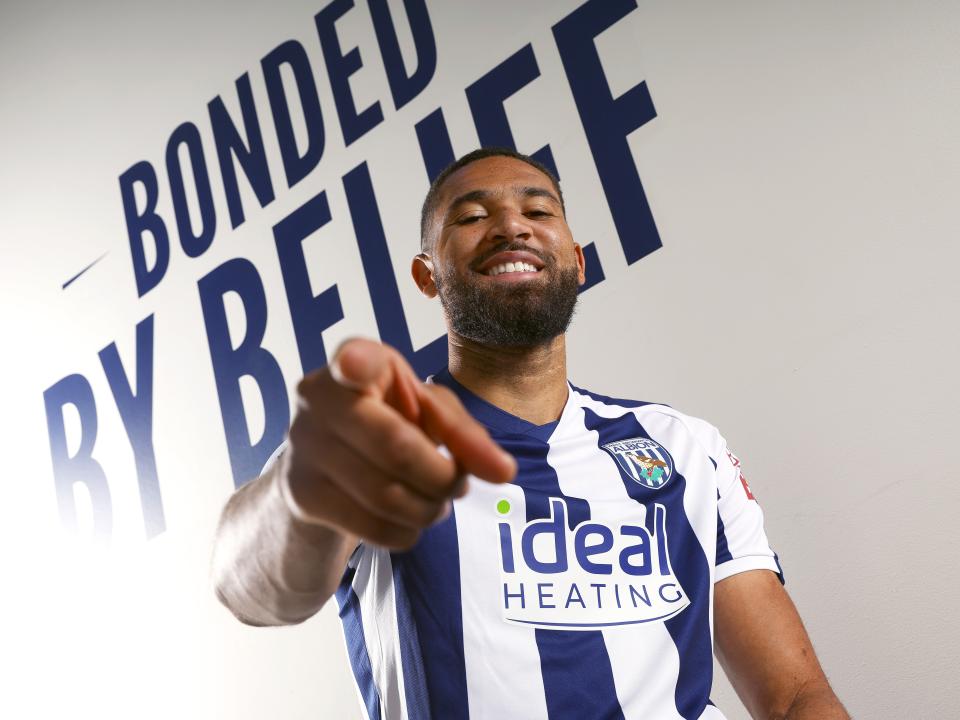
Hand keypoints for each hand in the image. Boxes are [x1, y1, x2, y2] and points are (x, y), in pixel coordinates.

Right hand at [281, 338, 515, 548]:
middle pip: (396, 448)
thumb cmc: (387, 424)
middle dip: (444, 477)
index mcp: (355, 361)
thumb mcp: (428, 414)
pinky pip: (372, 526)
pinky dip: (407, 532)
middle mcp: (318, 398)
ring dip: (430, 509)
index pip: (355, 361)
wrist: (323, 470)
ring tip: (436, 503)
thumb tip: (504, 471)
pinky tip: (409, 520)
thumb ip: (466, 434)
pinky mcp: (302, 495)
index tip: (355, 366)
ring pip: (387, 495)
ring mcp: (304, 448)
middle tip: (458, 484)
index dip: (358, 365)